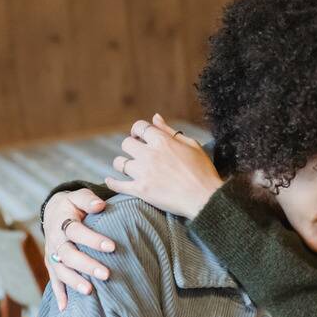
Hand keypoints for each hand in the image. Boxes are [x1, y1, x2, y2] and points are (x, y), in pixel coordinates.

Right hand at [42, 188, 115, 310]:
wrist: (54, 212)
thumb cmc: (73, 205)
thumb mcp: (79, 196)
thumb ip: (89, 199)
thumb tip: (100, 205)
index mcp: (62, 223)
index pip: (76, 231)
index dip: (92, 239)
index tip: (112, 247)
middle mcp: (55, 241)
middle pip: (68, 255)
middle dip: (86, 265)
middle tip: (106, 274)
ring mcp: (52, 255)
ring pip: (61, 271)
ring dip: (74, 282)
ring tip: (89, 292)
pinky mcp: (51, 265)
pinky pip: (54, 281)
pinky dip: (58, 295)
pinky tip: (65, 308)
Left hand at [107, 113, 223, 219]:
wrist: (205, 198)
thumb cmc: (203, 171)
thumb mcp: (191, 145)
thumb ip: (170, 131)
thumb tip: (155, 117)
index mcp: (163, 141)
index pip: (140, 127)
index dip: (137, 130)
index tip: (140, 136)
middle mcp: (150, 155)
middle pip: (126, 143)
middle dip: (131, 146)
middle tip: (137, 153)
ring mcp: (144, 173)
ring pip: (120, 163)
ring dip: (123, 164)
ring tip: (129, 168)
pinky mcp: (141, 190)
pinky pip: (117, 185)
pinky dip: (112, 183)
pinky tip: (110, 181)